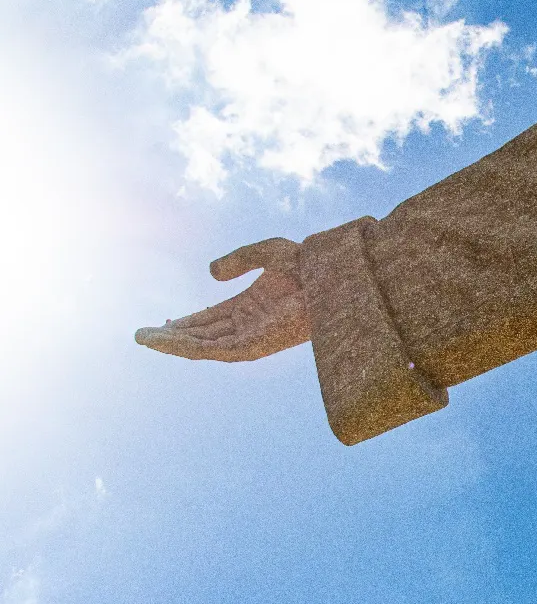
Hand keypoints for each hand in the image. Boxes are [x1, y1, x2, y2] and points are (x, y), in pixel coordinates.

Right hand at [135, 237, 309, 361]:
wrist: (327, 277)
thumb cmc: (307, 264)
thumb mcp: (266, 253)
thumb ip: (238, 260)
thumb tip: (211, 274)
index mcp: (251, 307)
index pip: (211, 319)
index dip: (187, 321)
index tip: (165, 321)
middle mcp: (249, 325)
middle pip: (202, 334)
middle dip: (172, 335)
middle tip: (142, 335)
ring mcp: (250, 337)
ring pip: (202, 346)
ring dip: (172, 343)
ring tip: (143, 338)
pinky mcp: (251, 347)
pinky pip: (211, 350)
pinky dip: (186, 347)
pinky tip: (165, 339)